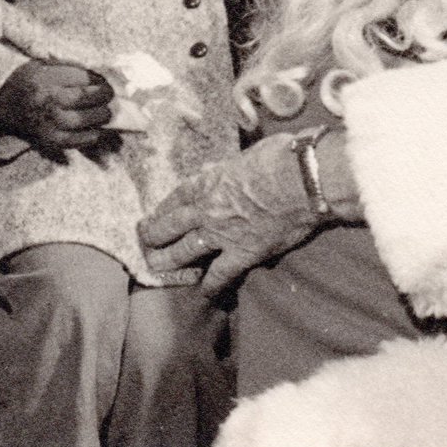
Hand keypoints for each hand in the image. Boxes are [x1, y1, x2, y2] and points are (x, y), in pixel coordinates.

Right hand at [0, 61, 113, 157]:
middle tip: (108, 96)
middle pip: (87, 98)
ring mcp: (48, 123)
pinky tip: (96, 127)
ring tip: (104, 111)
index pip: (84, 79)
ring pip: (86, 120)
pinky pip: (79, 140)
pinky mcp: (50, 140)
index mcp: (46, 79)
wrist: (4, 103)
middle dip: (104, 96)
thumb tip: (103, 77)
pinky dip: (93, 134)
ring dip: (101, 115)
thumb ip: (72, 68)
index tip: (103, 81)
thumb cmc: (30, 80)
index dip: (99, 80)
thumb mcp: (46, 64)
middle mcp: (47, 101)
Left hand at [138, 134, 326, 295]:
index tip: (154, 214)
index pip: (176, 196)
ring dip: (166, 261)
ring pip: (182, 252)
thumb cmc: (281, 157)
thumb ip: (229, 167)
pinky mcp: (242, 254)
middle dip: (152, 235)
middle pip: (168, 226)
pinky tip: (204, 292)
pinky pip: (218, 275)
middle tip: (143, 241)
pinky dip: (209, 285)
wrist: (303, 180)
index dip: (162, 207)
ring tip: (155, 268)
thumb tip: (222, 168)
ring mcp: (221, 234)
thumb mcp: (246, 154)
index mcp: (208, 180)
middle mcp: (207, 208)